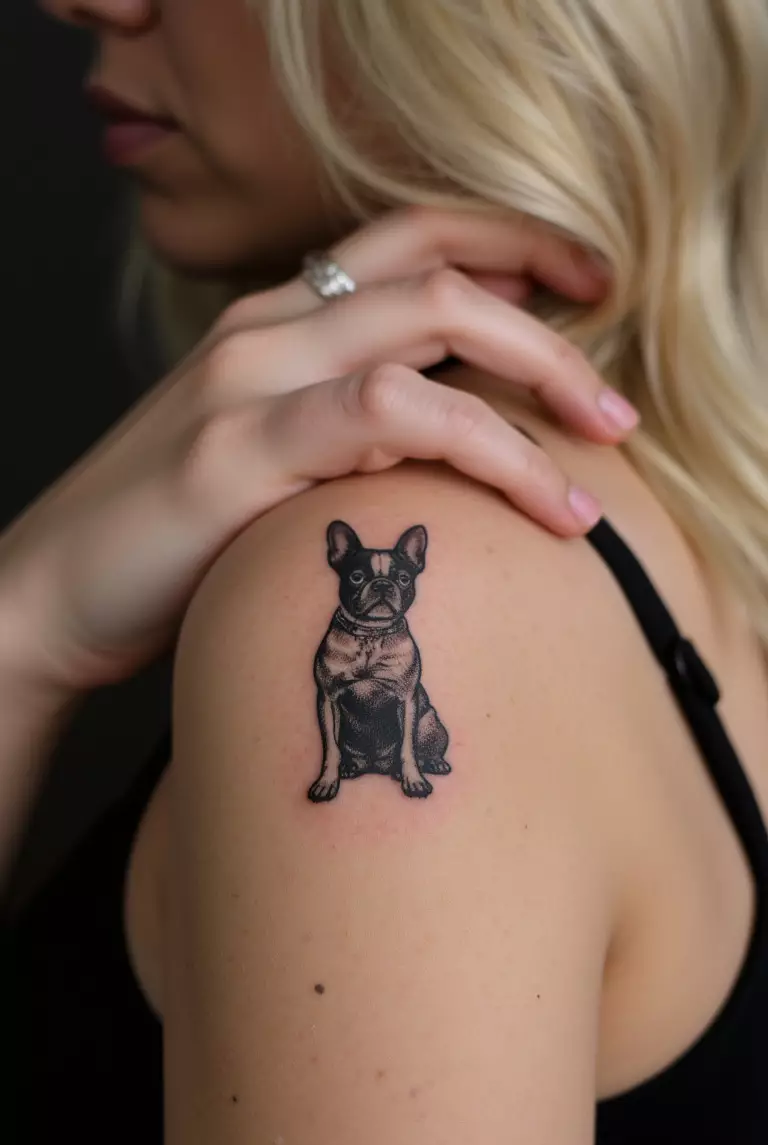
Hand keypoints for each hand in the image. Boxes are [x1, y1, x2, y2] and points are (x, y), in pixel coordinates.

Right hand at [0, 206, 635, 694]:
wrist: (52, 591)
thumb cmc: (172, 536)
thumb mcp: (271, 460)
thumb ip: (350, 426)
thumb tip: (457, 428)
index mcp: (277, 324)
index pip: (413, 243)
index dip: (514, 250)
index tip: (588, 299)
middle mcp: (265, 330)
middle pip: (439, 271)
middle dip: (549, 322)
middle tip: (615, 402)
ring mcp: (247, 381)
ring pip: (426, 326)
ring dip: (536, 378)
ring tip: (600, 450)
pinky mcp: (235, 450)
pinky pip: (383, 412)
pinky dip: (476, 442)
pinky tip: (526, 492)